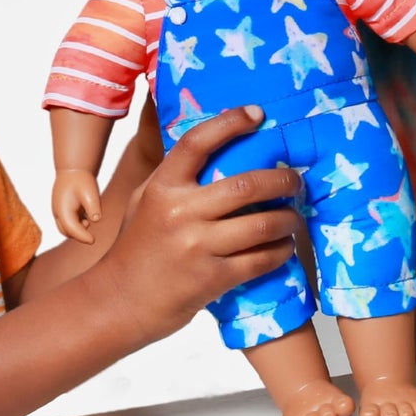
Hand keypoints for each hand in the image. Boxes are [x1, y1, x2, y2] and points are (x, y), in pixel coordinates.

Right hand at [52, 169, 102, 243]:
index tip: (93, 241)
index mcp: (62, 209)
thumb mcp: (90, 192)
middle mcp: (58, 212)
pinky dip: (76, 224)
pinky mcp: (63, 208)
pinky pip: (68, 221)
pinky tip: (86, 218)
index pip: (72, 229)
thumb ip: (93, 207)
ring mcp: (59, 210)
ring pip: (66, 227)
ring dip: (76, 230)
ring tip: (87, 222)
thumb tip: (96, 220)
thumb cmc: (82, 179)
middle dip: (78, 236)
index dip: (82, 237)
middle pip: (66, 231)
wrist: (73, 167)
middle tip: (91, 239)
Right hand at [104, 105, 301, 338]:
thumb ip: (175, 177)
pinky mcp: (212, 279)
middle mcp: (180, 213)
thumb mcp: (145, 200)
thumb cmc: (136, 246)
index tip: (257, 114)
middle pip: (245, 186)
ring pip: (261, 225)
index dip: (230, 122)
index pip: (198, 141)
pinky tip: (285, 246)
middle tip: (296, 179)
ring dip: (288, 219)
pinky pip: (259, 260)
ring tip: (295, 217)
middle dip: (282, 180)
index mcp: (162, 187)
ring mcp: (197, 247)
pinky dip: (280, 251)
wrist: (119, 301)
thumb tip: (215, 147)